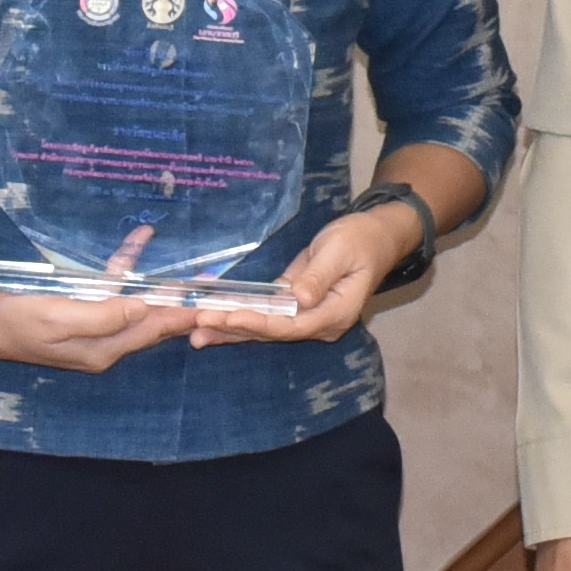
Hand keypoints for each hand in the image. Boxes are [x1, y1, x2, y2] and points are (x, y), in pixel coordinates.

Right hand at [0, 279, 201, 375]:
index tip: (211, 306)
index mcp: (103, 350)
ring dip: (157, 282)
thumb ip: (102, 316)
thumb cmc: (18, 321)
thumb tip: (142, 307)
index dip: (182, 317)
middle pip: (151, 322)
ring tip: (187, 266)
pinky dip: (125, 266)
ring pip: (136, 303)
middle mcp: (105, 343)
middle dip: (180, 304)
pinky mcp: (82, 312)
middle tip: (212, 287)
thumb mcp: (59, 318)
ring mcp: (94, 328)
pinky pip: (112, 289)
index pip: (152, 331)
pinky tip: (139, 240)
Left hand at [184, 200, 421, 348]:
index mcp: (336, 313)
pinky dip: (239, 319)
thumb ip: (318, 276)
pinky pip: (265, 318)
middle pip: (273, 333)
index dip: (259, 323)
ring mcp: (308, 320)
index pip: (291, 326)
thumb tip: (299, 299)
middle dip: (235, 329)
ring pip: (265, 330)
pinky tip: (213, 323)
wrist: (375, 237)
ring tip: (195, 333)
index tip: (229, 316)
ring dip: (231, 330)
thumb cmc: (361, 239)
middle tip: (198, 325)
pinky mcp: (296, 309)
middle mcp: (320, 324)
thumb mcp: (340, 251)